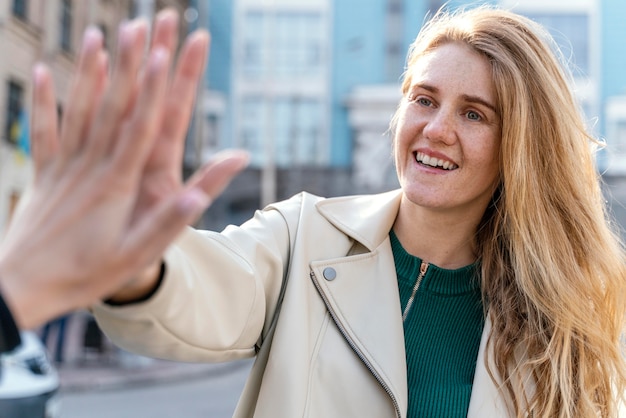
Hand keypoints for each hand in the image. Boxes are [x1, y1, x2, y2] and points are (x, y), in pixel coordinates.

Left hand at [0, 10, 247, 328]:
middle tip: (143, 26)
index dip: (154, 90)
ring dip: (92, 71)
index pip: (140, 127)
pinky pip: (43, 131)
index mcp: (117, 184)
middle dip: (131, 64)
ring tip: (101, 34)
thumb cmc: (83, 276)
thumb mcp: (135, 256)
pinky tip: (44, 71)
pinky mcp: (43, 175)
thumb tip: (200, 194)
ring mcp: (64, 167)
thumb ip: (168, 223)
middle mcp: (90, 166)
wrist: (19, 289)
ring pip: (80, 110)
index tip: (164, 54)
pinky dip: (43, 100)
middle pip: (114, 107)